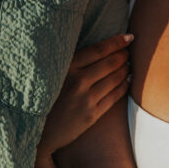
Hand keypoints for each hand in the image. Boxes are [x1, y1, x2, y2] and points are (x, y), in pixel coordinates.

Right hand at [36, 33, 133, 157]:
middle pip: (109, 63)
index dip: (116, 42)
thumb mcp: (53, 73)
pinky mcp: (91, 115)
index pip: (98, 50)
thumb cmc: (45, 97)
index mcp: (67, 67)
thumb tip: (98, 47)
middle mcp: (77, 81)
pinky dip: (124, 86)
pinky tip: (128, 80)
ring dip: (125, 69)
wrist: (39, 130)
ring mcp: (85, 99)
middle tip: (129, 51)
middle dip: (123, 55)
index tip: (128, 37)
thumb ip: (72, 62)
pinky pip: (114, 97)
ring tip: (129, 64)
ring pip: (114, 79)